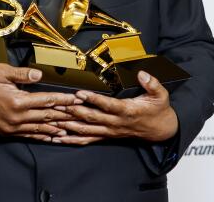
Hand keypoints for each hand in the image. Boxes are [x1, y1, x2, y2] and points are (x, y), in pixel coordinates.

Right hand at [0, 63, 82, 140]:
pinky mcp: (7, 131)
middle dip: (65, 114)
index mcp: (17, 101)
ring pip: (39, 128)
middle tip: (80, 114)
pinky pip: (28, 134)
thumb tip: (39, 75)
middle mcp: (16, 117)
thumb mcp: (1, 71)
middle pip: (46, 116)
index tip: (76, 99)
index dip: (63, 100)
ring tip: (70, 128)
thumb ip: (22, 74)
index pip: (46, 100)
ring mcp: (12, 126)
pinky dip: (41, 135)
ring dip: (55, 127)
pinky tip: (50, 136)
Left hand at [52, 71, 177, 145]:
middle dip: (73, 111)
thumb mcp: (161, 95)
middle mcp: (116, 123)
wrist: (161, 130)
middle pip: (92, 118)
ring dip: (69, 125)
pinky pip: (88, 140)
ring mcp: (110, 131)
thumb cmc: (158, 110)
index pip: (107, 105)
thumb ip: (152, 84)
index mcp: (127, 111)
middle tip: (58, 105)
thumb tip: (142, 74)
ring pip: (87, 130)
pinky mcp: (107, 135)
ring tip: (53, 120)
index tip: (80, 93)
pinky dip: (72, 140)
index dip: (93, 100)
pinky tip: (59, 138)